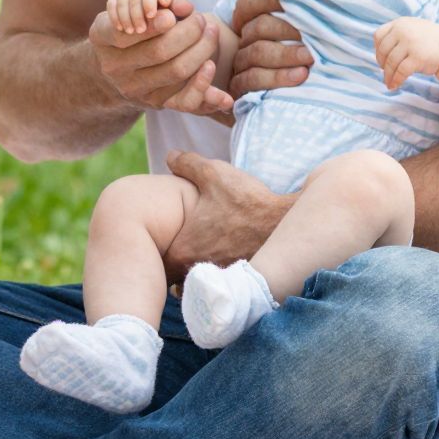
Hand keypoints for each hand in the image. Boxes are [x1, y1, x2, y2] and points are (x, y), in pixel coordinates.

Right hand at [87, 0, 233, 115]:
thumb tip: (184, 4)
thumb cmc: (133, 28)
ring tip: (211, 32)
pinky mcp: (155, 103)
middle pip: (158, 51)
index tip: (173, 15)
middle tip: (201, 19)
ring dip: (202, 50)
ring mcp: (134, 89)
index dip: (154, 24)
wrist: (118, 67)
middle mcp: (113, 67)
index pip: (126, 33)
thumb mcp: (132, 8)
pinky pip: (184, 99)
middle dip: (189, 32)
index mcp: (101, 38)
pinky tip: (212, 66)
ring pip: (176, 71)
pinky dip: (203, 84)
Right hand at [108, 0, 181, 35]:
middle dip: (137, 13)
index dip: (150, 0)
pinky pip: (112, 3)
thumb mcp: (179, 13)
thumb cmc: (172, 17)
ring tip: (131, 31)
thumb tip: (182, 9)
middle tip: (141, 30)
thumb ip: (180, 10)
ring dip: (126, 16)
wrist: (153, 20)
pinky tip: (121, 28)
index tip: (151, 14)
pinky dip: (115, 16)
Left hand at [162, 151, 290, 277]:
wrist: (284, 222)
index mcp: (183, 251)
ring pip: (192, 281)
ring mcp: (215, 280)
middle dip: (171, 263)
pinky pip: (213, 283)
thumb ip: (187, 164)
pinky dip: (212, 274)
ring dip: (191, 269)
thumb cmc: (246, 201)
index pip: (155, 261)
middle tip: (173, 244)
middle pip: (171, 275)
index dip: (153, 250)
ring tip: (197, 249)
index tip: (158, 238)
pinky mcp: (234, 283)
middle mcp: (195, 272)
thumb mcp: (213, 174)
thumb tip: (170, 155)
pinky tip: (218, 254)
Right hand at [225, 0, 311, 98]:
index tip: (296, 1)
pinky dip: (277, 77)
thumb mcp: (309, 33)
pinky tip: (300, 76)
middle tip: (313, 36)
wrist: (308, 99)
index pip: (249, 4)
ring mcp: (241, 64)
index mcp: (254, 22)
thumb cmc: (313, 58)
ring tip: (310, 58)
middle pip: (257, 28)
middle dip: (286, 30)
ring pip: (257, 53)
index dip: (269, 0)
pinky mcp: (240, 87)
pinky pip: (252, 79)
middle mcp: (244, 41)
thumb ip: (303, 14)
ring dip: (285, 55)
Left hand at [375, 17, 438, 87]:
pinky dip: (396, 80)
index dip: (377, 50)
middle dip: (383, 65)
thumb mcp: (409, 31)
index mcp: (399, 23)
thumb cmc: (425, 42)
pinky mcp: (418, 57)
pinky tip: (394, 85)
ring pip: (391, 63)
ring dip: (388, 76)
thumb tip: (378, 58)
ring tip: (389, 83)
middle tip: (385, 74)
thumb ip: (394, 37)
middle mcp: (403, 31)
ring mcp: (411, 43)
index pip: (378, 36)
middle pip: (384, 51)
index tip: (382, 60)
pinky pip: (401, 71)